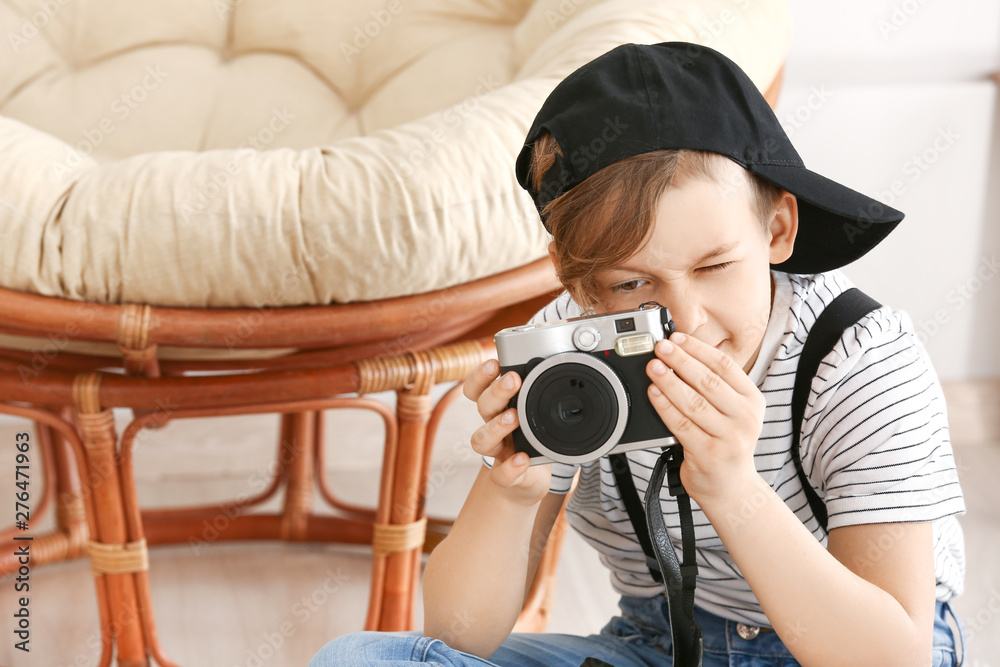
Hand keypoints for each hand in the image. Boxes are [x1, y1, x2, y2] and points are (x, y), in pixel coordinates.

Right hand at [462, 359, 551, 505]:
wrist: (528, 481)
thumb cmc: (533, 441)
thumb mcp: (538, 414)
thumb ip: (544, 396)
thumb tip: (569, 370)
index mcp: (498, 408)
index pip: (477, 388)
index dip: (480, 375)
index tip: (494, 363)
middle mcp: (493, 427)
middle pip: (482, 406)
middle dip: (495, 391)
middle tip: (513, 380)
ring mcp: (498, 452)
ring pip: (481, 440)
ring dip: (496, 426)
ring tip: (513, 418)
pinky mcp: (506, 476)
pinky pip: (500, 474)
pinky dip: (510, 467)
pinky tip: (522, 459)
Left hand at [645, 332, 765, 504]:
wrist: (732, 488)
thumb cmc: (726, 444)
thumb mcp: (733, 412)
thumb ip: (715, 387)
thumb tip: (681, 353)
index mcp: (753, 401)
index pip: (725, 366)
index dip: (698, 349)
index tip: (677, 338)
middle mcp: (745, 418)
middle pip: (708, 381)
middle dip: (680, 360)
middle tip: (660, 347)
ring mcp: (728, 437)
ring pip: (693, 402)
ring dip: (669, 381)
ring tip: (653, 367)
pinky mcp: (708, 454)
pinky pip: (681, 425)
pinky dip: (664, 407)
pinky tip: (653, 393)